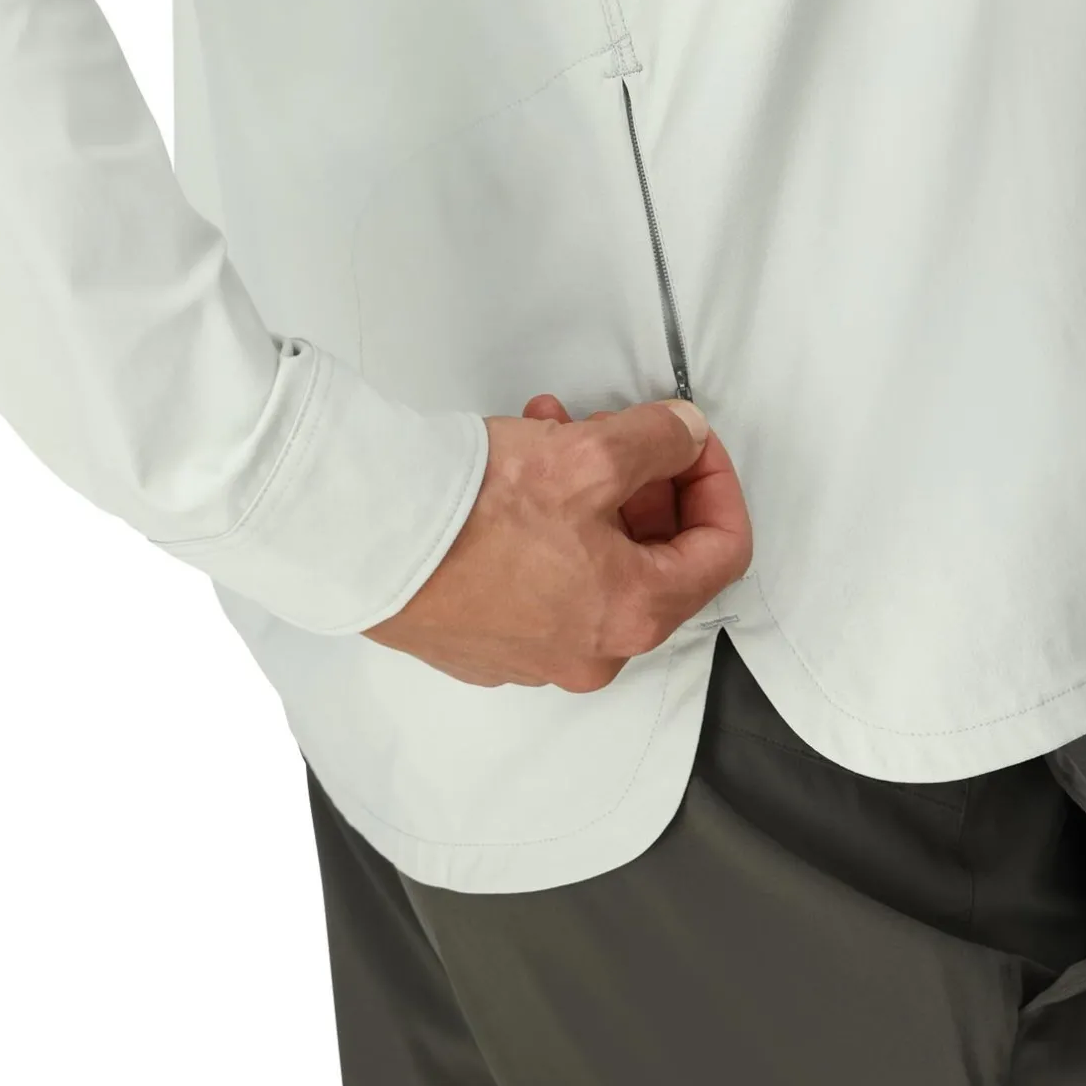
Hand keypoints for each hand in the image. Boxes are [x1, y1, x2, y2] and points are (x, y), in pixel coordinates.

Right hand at [363, 397, 752, 691]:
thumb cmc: (469, 513)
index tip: (689, 442)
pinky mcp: (487, 643)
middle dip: (642, 480)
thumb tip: (685, 436)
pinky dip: (544, 524)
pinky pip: (543, 579)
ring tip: (550, 431)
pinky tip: (511, 470)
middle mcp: (591, 653)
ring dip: (588, 491)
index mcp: (633, 615)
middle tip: (615, 431)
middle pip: (657, 557)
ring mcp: (535, 655)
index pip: (723, 550)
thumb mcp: (589, 453)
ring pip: (595, 560)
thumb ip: (659, 439)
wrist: (363, 539)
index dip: (715, 482)